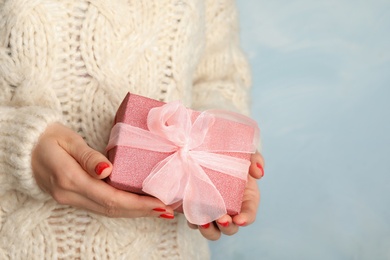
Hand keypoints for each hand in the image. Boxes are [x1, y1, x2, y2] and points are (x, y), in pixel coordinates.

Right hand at [32, 123, 173, 218]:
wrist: (25, 147)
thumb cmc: (48, 138)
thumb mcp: (68, 140)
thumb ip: (88, 156)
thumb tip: (108, 170)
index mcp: (70, 179)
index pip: (110, 197)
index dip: (137, 203)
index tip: (160, 203)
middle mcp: (71, 194)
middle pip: (113, 209)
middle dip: (143, 211)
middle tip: (168, 210)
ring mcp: (71, 199)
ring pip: (109, 211)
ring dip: (136, 212)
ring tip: (160, 210)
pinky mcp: (74, 198)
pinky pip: (103, 207)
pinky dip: (123, 208)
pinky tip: (139, 206)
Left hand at [187, 151, 263, 239]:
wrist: (208, 154)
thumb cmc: (231, 155)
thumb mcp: (245, 153)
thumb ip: (255, 159)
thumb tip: (258, 172)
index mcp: (246, 200)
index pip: (248, 215)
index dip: (246, 219)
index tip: (240, 219)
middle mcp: (230, 211)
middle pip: (230, 228)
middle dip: (226, 226)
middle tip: (221, 219)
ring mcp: (213, 213)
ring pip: (212, 231)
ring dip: (208, 230)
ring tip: (203, 221)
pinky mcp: (197, 211)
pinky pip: (194, 222)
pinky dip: (192, 221)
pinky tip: (189, 213)